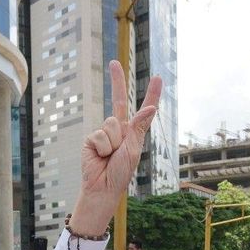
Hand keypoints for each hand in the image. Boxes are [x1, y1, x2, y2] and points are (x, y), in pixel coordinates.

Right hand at [68, 60, 160, 235]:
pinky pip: (99, 134)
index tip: (157, 78)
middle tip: (113, 62)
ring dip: (113, 142)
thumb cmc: (120, 173)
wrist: (102, 188)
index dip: (151, 94)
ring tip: (110, 156)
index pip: (144, 110)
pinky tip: (100, 157)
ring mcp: (104, 132)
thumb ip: (139, 127)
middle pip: (118, 99)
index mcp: (134, 133)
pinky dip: (102, 148)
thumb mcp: (133, 150)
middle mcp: (119, 129)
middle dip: (116, 80)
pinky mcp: (91, 138)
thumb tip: (151, 107)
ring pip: (111, 123)